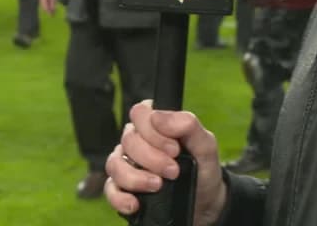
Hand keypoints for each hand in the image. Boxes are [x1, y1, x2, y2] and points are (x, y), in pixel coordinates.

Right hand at [105, 100, 226, 225]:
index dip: (154, 131)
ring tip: (157, 186)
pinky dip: (121, 197)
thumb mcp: (205, 145)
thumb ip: (188, 125)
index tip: (174, 149)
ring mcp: (127, 164)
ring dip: (135, 177)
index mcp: (155, 123)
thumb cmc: (202, 167)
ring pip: (115, 164)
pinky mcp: (122, 187)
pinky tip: (136, 203)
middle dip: (151, 157)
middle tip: (173, 171)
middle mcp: (137, 140)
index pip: (140, 113)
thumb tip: (158, 116)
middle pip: (128, 140)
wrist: (204, 201)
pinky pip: (110, 189)